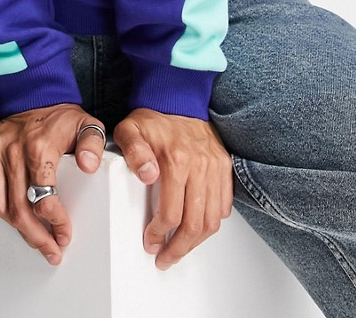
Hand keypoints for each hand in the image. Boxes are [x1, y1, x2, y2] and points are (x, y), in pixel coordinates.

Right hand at [0, 103, 105, 264]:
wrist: (34, 92)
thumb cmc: (61, 115)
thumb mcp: (87, 124)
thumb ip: (93, 144)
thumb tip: (89, 167)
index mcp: (38, 146)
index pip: (43, 199)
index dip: (55, 223)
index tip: (64, 235)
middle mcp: (11, 150)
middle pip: (18, 210)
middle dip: (35, 237)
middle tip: (50, 250)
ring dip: (16, 227)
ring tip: (34, 236)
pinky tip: (13, 210)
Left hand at [114, 108, 232, 269]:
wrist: (176, 98)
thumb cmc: (152, 118)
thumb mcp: (130, 130)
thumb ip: (134, 153)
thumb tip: (147, 176)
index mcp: (176, 160)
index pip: (171, 213)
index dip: (159, 234)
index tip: (150, 242)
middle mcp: (200, 165)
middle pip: (195, 223)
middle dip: (179, 248)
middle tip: (166, 257)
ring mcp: (215, 166)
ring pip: (212, 219)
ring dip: (197, 241)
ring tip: (181, 249)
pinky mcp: (224, 166)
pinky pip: (225, 204)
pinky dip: (214, 221)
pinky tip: (199, 227)